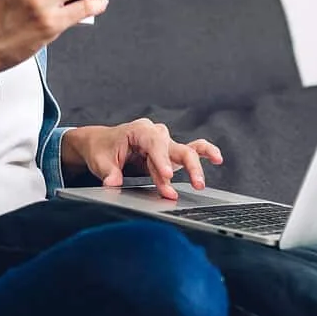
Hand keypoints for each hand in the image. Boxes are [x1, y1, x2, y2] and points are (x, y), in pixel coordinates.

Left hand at [61, 119, 224, 199]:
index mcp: (139, 130)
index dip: (161, 160)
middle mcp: (156, 134)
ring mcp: (165, 143)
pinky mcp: (170, 153)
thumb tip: (112, 183)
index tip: (167, 176)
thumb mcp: (100, 161)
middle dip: (187, 167)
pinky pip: (191, 149)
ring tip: (201, 183)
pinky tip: (217, 159)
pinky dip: (205, 153)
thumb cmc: (102, 149)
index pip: (154, 144)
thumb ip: (108, 172)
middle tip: (195, 185)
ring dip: (195, 167)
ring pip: (185, 151)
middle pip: (176, 148)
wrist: (101, 143)